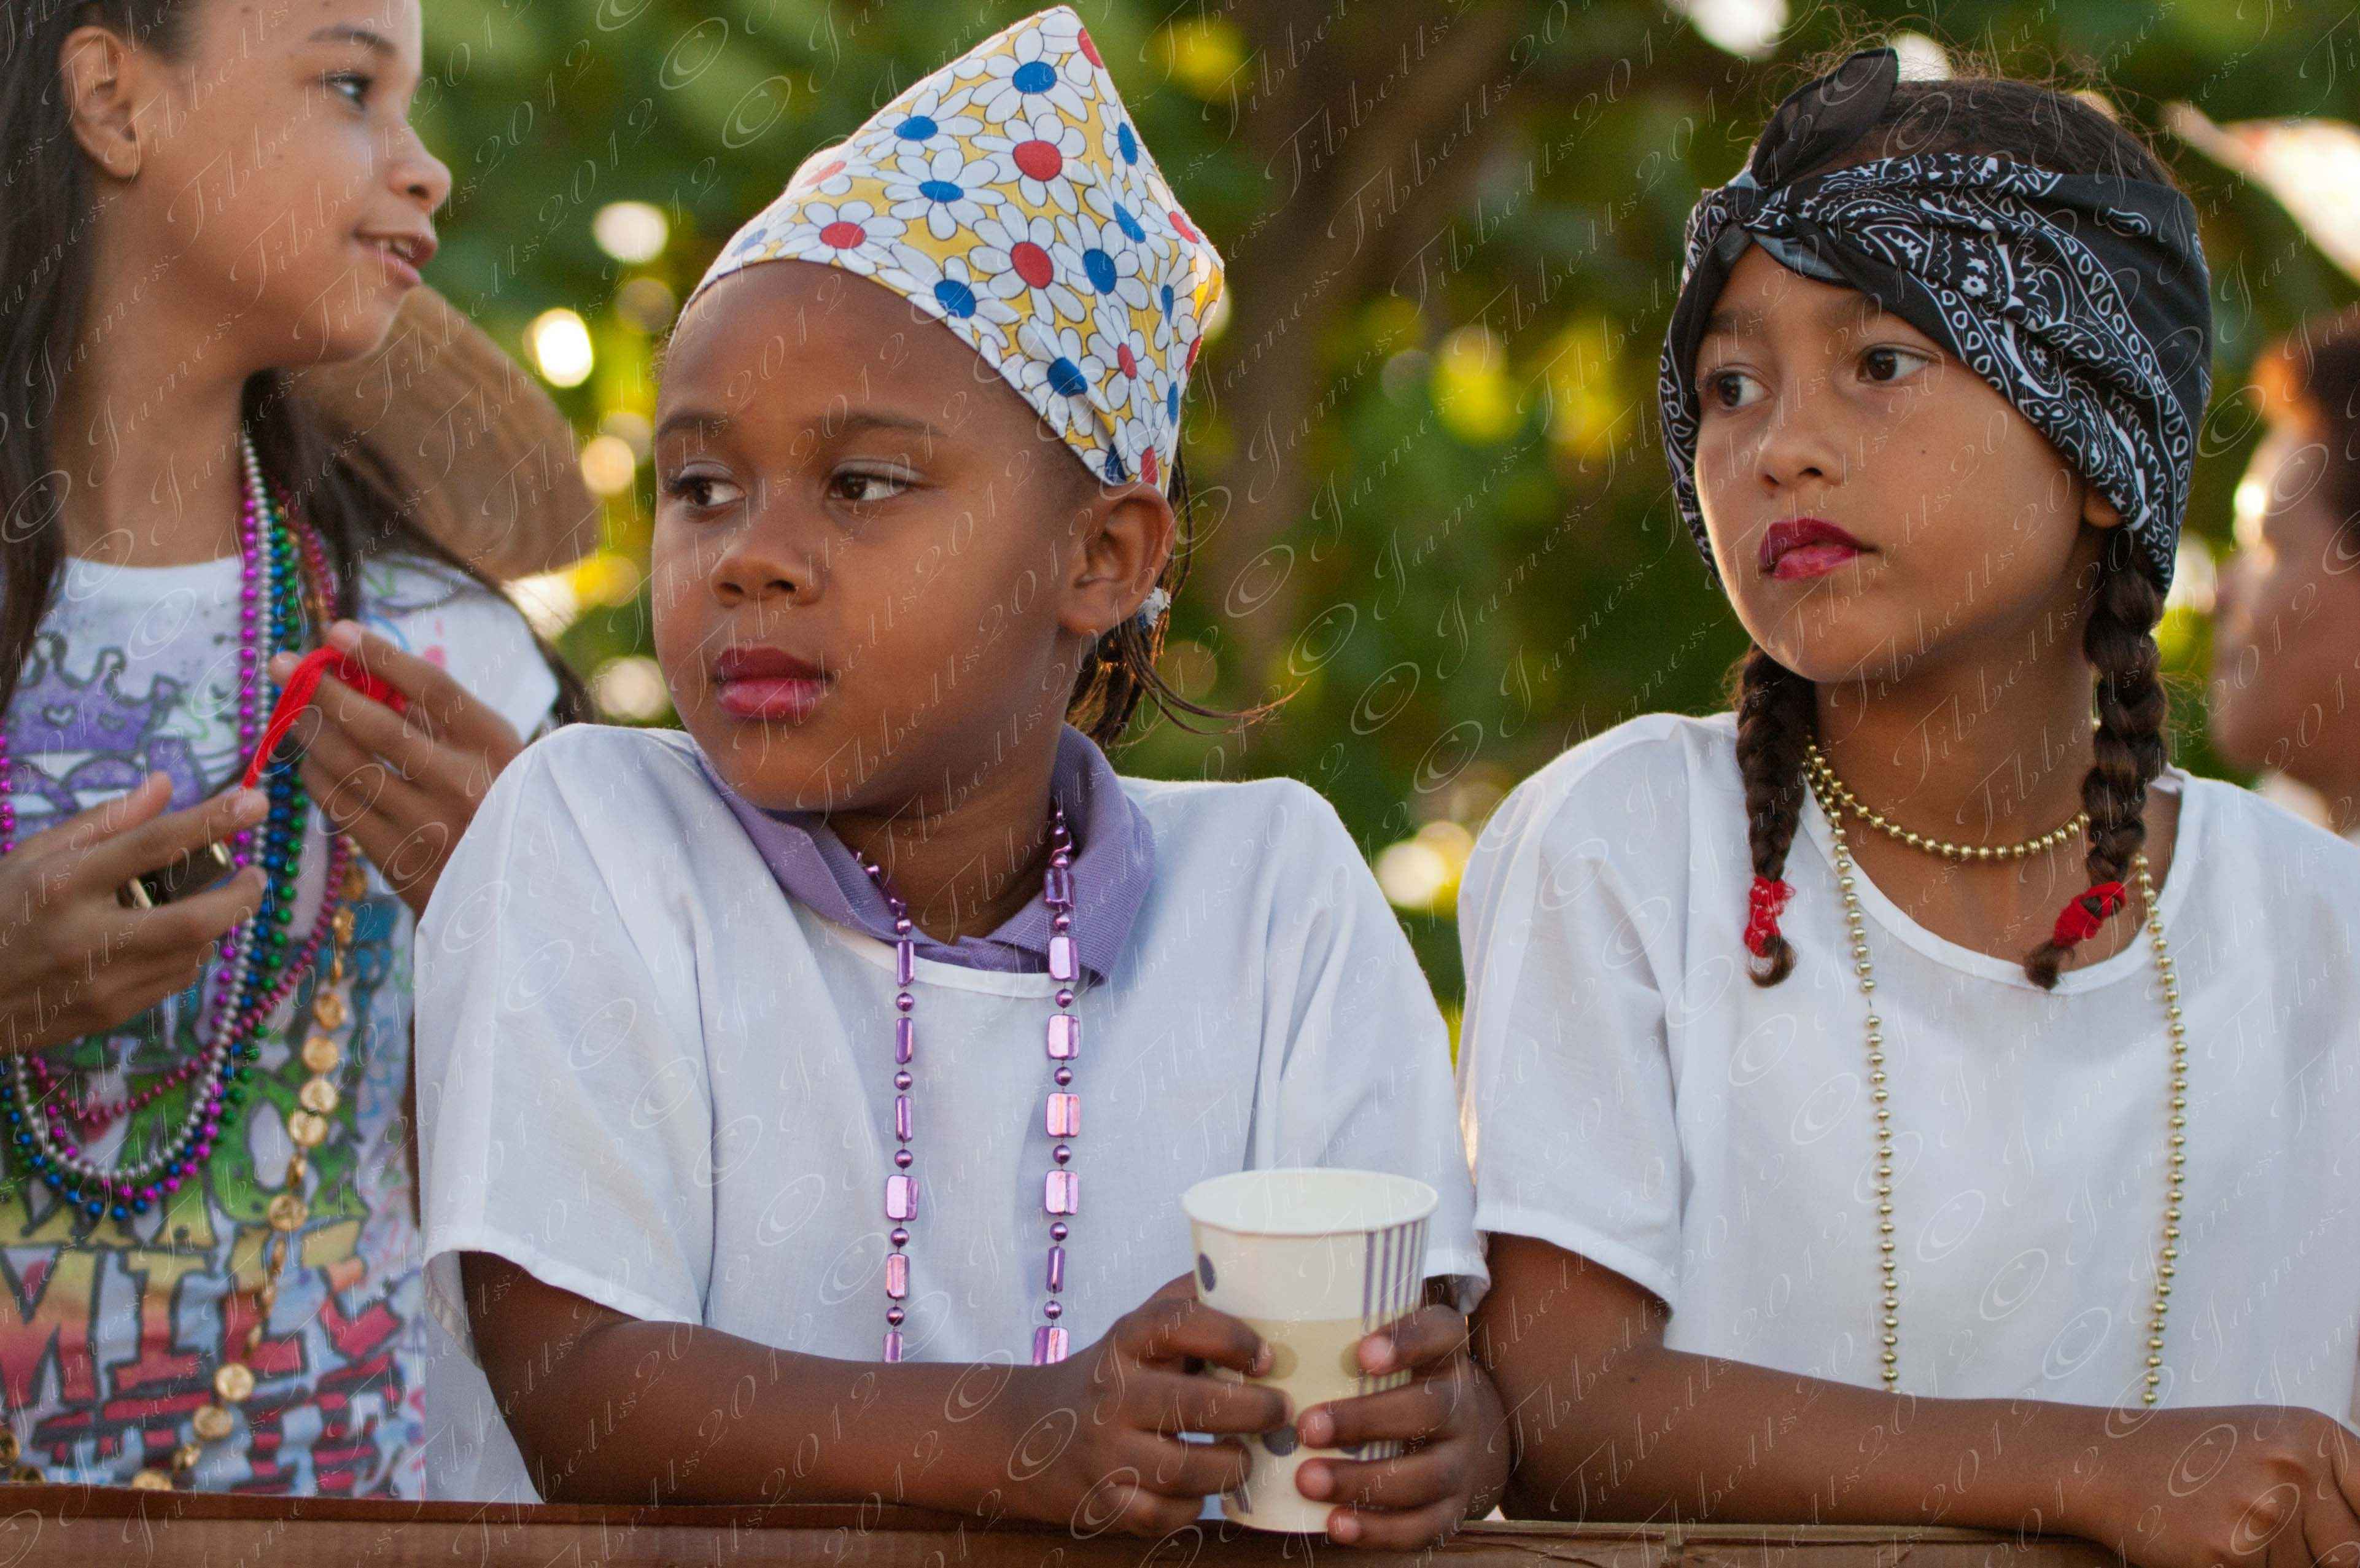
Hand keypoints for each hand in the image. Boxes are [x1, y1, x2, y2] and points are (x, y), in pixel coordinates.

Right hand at [0, 774, 266, 1053]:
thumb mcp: (35, 855)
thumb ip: (105, 821)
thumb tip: (164, 784)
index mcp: (65, 884)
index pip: (151, 845)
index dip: (210, 821)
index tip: (255, 802)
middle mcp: (88, 935)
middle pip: (194, 919)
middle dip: (240, 895)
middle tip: (254, 873)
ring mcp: (102, 982)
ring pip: (194, 952)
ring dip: (216, 923)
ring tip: (207, 901)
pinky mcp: (111, 1013)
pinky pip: (177, 980)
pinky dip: (192, 953)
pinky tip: (177, 937)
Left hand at [268, 620, 525, 919]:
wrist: (527, 900)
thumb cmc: (510, 810)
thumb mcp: (502, 757)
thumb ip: (448, 720)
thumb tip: (374, 672)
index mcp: (497, 749)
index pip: (431, 688)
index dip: (379, 655)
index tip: (337, 631)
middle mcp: (463, 785)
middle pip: (377, 725)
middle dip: (323, 688)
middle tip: (283, 664)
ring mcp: (429, 826)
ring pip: (349, 768)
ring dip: (310, 733)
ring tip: (290, 711)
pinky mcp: (401, 863)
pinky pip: (342, 809)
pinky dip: (317, 778)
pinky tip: (308, 760)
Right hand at [997, 1274, 1287, 1535]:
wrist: (1031, 1434)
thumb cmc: (1112, 1377)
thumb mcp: (1139, 1330)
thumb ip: (1191, 1304)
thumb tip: (1259, 1279)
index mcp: (1125, 1341)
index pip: (1177, 1323)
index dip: (1231, 1336)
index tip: (1266, 1356)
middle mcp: (1111, 1394)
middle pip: (1190, 1404)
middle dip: (1251, 1411)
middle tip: (1280, 1412)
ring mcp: (1103, 1451)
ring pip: (1180, 1469)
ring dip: (1229, 1466)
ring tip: (1246, 1456)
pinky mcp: (1101, 1502)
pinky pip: (1158, 1515)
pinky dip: (1189, 1508)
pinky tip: (1200, 1492)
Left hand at [1291, 1304, 1507, 1547]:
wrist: (1458, 1438)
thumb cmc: (1393, 1383)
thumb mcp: (1383, 1351)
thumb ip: (1339, 1335)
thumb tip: (1258, 1329)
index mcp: (1443, 1354)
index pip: (1440, 1333)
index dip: (1407, 1342)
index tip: (1363, 1353)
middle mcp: (1460, 1405)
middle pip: (1429, 1410)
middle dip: (1366, 1420)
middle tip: (1306, 1428)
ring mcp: (1461, 1461)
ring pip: (1425, 1475)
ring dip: (1363, 1480)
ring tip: (1307, 1480)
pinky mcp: (1452, 1510)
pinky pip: (1423, 1526)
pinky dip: (1379, 1530)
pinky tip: (1335, 1525)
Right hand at [2061, 1404, 2359, 1567]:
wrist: (2101, 1462)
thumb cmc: (2195, 1459)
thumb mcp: (2272, 1453)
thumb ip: (2331, 1494)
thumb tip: (2359, 1553)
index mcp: (2315, 1435)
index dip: (2358, 1536)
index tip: (2338, 1541)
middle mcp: (2295, 1468)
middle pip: (2351, 1555)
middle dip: (2315, 1556)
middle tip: (2257, 1526)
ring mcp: (2260, 1511)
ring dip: (2274, 1564)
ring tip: (2229, 1528)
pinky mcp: (2227, 1554)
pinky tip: (2208, 1543)